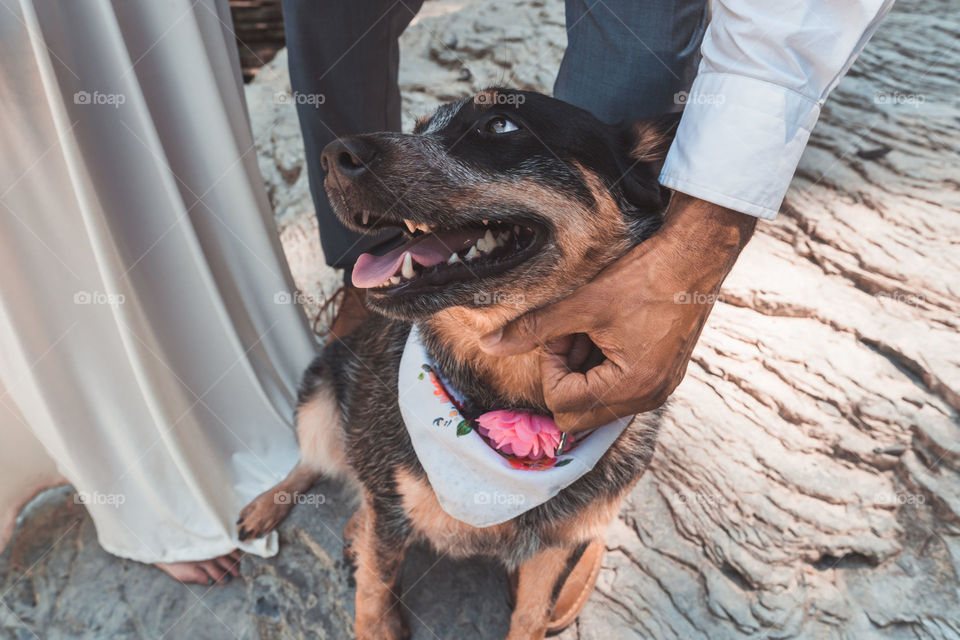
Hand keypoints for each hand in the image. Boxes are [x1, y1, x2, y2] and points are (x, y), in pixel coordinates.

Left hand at [479, 193, 755, 431]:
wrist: (697, 256)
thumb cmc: (645, 278)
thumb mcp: (583, 303)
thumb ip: (534, 329)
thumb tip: (488, 347)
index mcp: (630, 386)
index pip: (562, 403)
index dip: (550, 366)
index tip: (561, 332)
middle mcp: (648, 398)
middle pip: (578, 413)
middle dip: (565, 375)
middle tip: (573, 334)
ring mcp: (659, 390)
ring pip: (598, 402)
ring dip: (584, 371)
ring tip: (592, 330)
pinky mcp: (664, 376)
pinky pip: (619, 389)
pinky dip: (604, 368)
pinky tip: (608, 334)